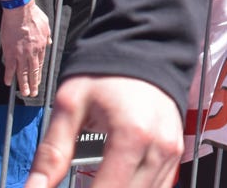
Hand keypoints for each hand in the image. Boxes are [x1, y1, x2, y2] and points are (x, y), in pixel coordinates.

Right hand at [1, 1, 51, 97]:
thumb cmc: (33, 15)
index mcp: (41, 46)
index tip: (38, 80)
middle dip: (34, 83)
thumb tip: (49, 41)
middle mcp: (33, 52)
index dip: (39, 74)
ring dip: (24, 84)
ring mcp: (21, 53)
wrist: (21, 11)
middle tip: (33, 93)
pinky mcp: (10, 52)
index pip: (40, 63)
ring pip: (23, 72)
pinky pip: (9, 67)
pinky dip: (9, 76)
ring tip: (25, 93)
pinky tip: (8, 83)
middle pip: (33, 71)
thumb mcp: (46, 25)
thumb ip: (48, 35)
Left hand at [26, 76, 181, 187]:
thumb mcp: (70, 105)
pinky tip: (111, 183)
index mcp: (132, 135)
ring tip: (92, 183)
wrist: (143, 53)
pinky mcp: (175, 155)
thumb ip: (51, 153)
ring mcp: (172, 153)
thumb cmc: (105, 76)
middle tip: (77, 185)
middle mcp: (159, 147)